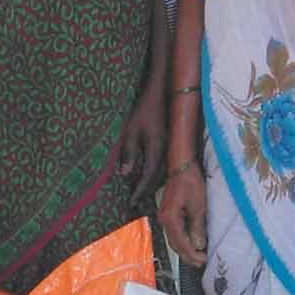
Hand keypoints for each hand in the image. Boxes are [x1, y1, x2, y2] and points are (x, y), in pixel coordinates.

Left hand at [119, 82, 166, 204]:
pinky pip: (162, 162)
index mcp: (156, 149)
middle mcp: (165, 150)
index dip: (140, 191)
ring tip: (139, 190)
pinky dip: (154, 172)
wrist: (161, 91)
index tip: (132, 203)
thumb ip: (129, 153)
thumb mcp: (131, 131)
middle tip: (135, 202)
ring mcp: (168, 145)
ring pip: (162, 171)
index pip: (149, 176)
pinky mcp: (168, 140)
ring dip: (151, 182)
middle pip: (158, 177)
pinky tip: (146, 172)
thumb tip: (125, 174)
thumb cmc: (144, 109)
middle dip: (146, 190)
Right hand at [159, 160, 207, 265]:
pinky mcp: (168, 213)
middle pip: (174, 244)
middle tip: (200, 263)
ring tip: (197, 256)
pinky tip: (191, 243)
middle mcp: (163, 220)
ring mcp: (164, 217)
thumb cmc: (191, 183)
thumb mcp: (198, 206)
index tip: (202, 261)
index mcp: (170, 219)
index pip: (181, 243)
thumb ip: (197, 226)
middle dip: (187, 255)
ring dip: (185, 248)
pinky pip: (174, 231)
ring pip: (173, 239)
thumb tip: (198, 245)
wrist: (181, 166)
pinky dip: (182, 239)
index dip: (192, 254)